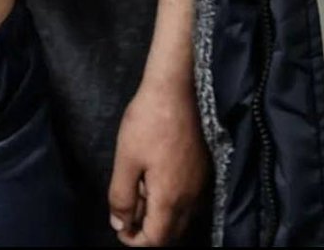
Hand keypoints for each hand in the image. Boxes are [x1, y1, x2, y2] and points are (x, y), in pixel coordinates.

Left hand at [108, 77, 208, 245]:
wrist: (177, 89)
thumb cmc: (148, 121)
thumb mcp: (126, 157)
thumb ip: (121, 195)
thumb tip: (120, 225)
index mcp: (171, 199)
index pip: (157, 240)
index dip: (135, 241)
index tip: (119, 228)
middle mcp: (191, 199)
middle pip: (170, 233)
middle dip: (147, 230)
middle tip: (126, 210)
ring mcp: (200, 185)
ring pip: (180, 217)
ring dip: (158, 214)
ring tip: (137, 190)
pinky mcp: (204, 171)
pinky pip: (188, 200)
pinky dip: (170, 200)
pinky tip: (154, 177)